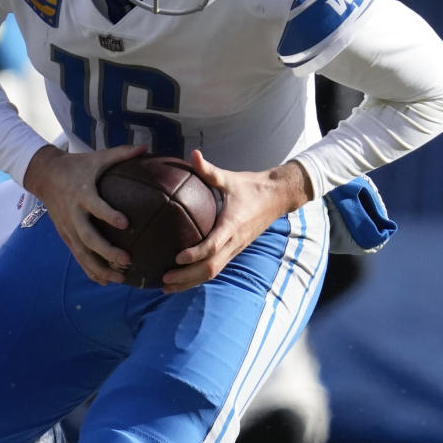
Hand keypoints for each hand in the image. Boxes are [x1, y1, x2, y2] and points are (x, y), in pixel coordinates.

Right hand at [23, 142, 145, 283]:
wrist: (44, 175)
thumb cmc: (77, 165)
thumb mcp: (97, 157)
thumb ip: (122, 153)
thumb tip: (146, 148)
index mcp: (82, 194)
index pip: (95, 206)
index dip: (108, 215)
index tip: (126, 223)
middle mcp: (73, 214)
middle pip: (88, 238)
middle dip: (107, 252)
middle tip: (127, 261)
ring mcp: (68, 228)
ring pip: (83, 253)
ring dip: (100, 268)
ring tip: (120, 279)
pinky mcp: (65, 236)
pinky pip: (78, 257)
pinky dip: (91, 270)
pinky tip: (105, 281)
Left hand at [160, 151, 313, 292]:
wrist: (278, 197)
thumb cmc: (252, 186)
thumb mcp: (230, 178)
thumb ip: (209, 170)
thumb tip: (193, 154)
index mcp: (232, 225)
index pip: (213, 246)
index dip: (195, 254)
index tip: (177, 258)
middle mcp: (234, 242)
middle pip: (210, 268)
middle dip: (187, 277)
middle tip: (163, 280)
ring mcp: (235, 249)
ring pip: (212, 273)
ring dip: (190, 282)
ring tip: (166, 287)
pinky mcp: (234, 251)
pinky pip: (215, 269)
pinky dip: (197, 277)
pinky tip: (181, 280)